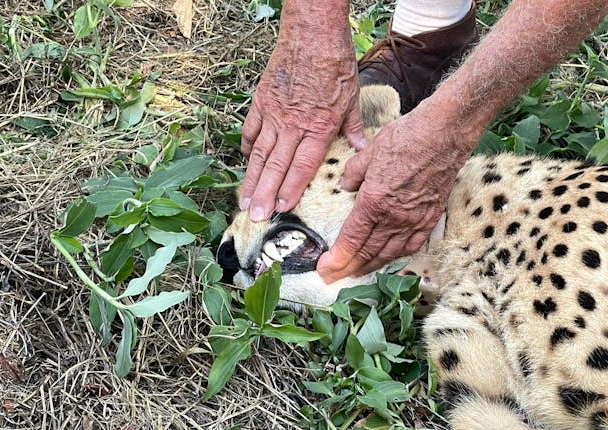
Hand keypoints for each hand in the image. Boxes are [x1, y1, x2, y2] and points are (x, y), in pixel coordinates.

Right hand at [240, 6, 366, 220]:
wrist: (312, 34)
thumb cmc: (335, 65)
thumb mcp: (352, 99)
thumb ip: (354, 128)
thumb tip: (362, 149)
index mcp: (318, 127)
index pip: (302, 166)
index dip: (291, 189)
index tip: (282, 209)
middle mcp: (293, 125)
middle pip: (276, 166)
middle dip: (265, 194)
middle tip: (256, 216)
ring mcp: (274, 114)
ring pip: (259, 153)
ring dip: (252, 179)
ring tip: (245, 201)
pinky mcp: (262, 101)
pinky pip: (251, 129)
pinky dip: (247, 148)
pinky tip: (246, 163)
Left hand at [316, 112, 473, 282]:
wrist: (445, 134)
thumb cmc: (407, 138)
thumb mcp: (368, 152)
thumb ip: (353, 174)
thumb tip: (345, 186)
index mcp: (374, 202)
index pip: (351, 240)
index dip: (336, 259)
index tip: (324, 269)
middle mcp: (394, 217)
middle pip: (367, 253)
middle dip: (347, 269)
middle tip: (333, 278)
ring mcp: (414, 220)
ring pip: (389, 253)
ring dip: (370, 267)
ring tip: (356, 273)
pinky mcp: (430, 217)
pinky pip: (411, 245)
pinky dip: (396, 256)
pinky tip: (388, 258)